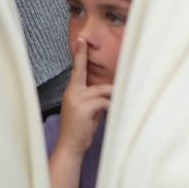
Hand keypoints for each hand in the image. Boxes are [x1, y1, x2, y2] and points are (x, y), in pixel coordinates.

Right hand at [56, 36, 110, 158]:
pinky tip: (112, 114)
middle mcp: (73, 91)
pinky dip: (110, 107)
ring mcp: (77, 98)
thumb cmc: (80, 130)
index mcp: (72, 90)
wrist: (70, 147)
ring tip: (119, 107)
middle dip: (98, 72)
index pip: (77, 69)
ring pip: (103, 90)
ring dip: (113, 98)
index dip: (79, 54)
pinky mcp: (83, 107)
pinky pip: (103, 101)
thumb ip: (94, 98)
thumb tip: (110, 91)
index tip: (81, 39)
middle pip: (92, 77)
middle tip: (98, 58)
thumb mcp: (87, 111)